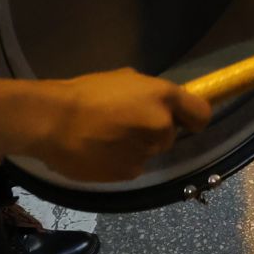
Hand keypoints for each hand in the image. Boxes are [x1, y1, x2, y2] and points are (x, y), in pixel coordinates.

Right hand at [22, 69, 210, 181]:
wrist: (52, 122)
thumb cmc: (85, 93)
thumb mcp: (124, 80)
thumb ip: (149, 93)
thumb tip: (158, 103)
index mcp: (163, 97)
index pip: (201, 114)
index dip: (192, 118)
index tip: (183, 120)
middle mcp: (162, 127)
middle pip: (169, 135)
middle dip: (153, 132)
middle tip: (125, 123)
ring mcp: (147, 152)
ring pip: (150, 152)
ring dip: (136, 147)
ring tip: (107, 137)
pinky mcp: (130, 173)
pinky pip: (133, 166)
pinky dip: (121, 161)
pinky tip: (100, 152)